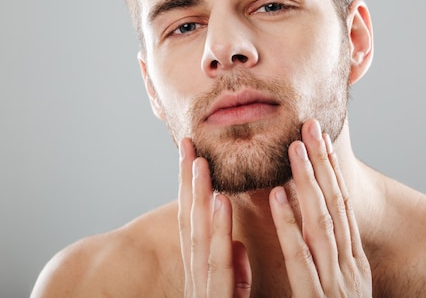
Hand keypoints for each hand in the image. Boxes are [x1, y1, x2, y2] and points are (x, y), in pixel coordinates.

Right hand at [178, 138, 251, 297]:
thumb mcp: (233, 296)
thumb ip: (234, 272)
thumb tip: (238, 244)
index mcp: (203, 275)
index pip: (194, 224)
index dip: (190, 189)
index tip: (192, 155)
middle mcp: (198, 279)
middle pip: (190, 222)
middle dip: (186, 182)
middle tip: (187, 143)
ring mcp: (203, 291)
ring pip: (199, 235)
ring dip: (199, 196)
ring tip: (200, 162)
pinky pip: (219, 263)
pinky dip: (219, 230)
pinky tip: (220, 201)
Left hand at [269, 119, 371, 296]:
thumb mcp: (343, 289)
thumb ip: (332, 263)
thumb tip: (320, 234)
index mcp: (354, 263)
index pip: (343, 206)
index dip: (333, 170)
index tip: (323, 140)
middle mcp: (348, 267)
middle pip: (335, 204)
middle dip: (323, 162)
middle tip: (310, 126)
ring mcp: (334, 282)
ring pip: (320, 222)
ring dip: (308, 181)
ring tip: (294, 148)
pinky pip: (299, 256)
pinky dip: (289, 224)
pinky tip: (277, 196)